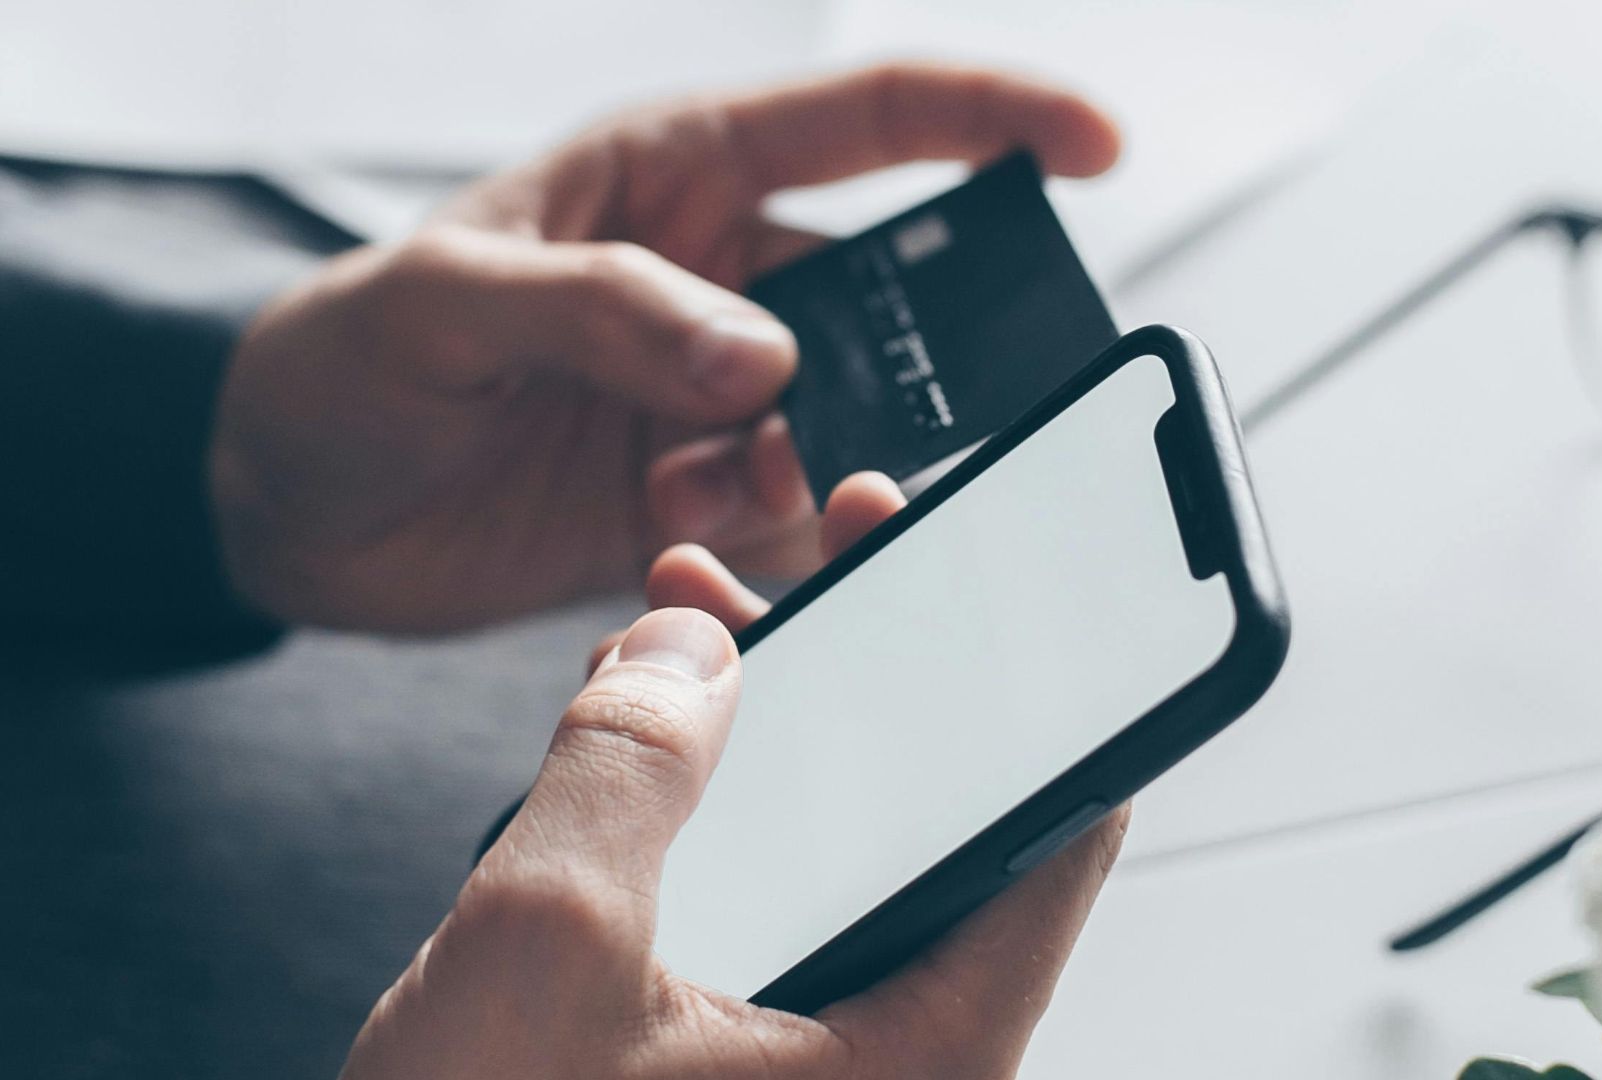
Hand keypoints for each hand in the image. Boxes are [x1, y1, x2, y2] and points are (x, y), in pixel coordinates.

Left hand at [212, 63, 1120, 632]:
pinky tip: (663, 534)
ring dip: (808, 469)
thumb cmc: (348, 360)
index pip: (865, 120)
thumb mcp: (447, 300)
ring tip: (686, 489)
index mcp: (677, 179)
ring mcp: (719, 401)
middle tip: (850, 423)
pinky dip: (763, 539)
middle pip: (889, 298)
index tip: (1094, 145)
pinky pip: (792, 518)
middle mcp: (723, 284)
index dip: (990, 115)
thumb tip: (765, 360)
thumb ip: (606, 312)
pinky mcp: (701, 502)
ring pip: (851, 424)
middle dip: (908, 360)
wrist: (292, 510)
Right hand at [342, 474, 1127, 1078]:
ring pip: (839, 867)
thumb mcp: (541, 956)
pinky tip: (646, 749)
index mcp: (923, 1060)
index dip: (1045, 687)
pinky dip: (718, 823)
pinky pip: (766, 917)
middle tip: (834, 568)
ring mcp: (816, 1073)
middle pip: (943, 832)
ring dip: (772, 745)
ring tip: (705, 635)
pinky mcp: (738, 1073)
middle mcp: (896, 1068)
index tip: (1010, 581)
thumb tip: (684, 652)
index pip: (1060, 837)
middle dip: (872, 683)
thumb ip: (625, 772)